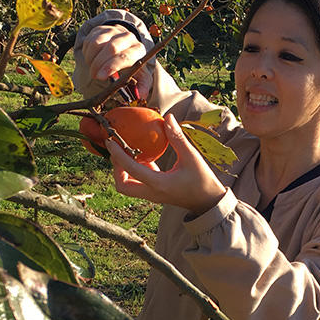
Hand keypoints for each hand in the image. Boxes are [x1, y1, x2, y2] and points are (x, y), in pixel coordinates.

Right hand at [81, 24, 153, 102]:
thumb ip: (142, 87)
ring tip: (93, 68)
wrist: (127, 46)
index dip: (111, 66)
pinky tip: (92, 59)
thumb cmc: (133, 65)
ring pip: (97, 43)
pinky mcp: (102, 29)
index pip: (125, 56)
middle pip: (111, 48)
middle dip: (99, 64)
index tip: (100, 77)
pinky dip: (87, 52)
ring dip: (92, 58)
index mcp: (139, 50)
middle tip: (94, 75)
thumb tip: (141, 96)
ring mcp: (114, 31)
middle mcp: (128, 37)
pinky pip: (90, 39)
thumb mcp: (141, 76)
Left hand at [105, 113, 226, 215]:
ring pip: (128, 187)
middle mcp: (152, 193)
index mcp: (159, 184)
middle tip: (118, 151)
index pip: (131, 169)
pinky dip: (134, 171)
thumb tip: (167, 117)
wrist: (208, 202)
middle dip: (116, 168)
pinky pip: (138, 184)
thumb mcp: (192, 157)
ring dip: (123, 171)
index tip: (110, 141)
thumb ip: (177, 138)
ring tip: (128, 151)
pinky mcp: (155, 194)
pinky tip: (142, 156)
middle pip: (122, 186)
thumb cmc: (203, 180)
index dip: (118, 155)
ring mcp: (153, 195)